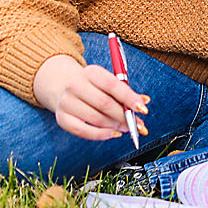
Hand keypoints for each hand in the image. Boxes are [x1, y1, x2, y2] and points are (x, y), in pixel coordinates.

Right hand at [32, 54, 148, 141]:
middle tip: (139, 124)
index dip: (129, 98)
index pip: (112, 85)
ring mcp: (66, 103)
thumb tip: (145, 101)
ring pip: (97, 119)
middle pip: (105, 104)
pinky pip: (84, 131)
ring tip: (127, 127)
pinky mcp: (62, 119)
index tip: (143, 108)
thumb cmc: (93, 85)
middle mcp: (76, 86)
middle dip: (124, 116)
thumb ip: (126, 91)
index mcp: (90, 72)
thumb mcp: (107, 81)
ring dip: (116, 126)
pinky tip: (113, 133)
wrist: (63, 86)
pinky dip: (101, 135)